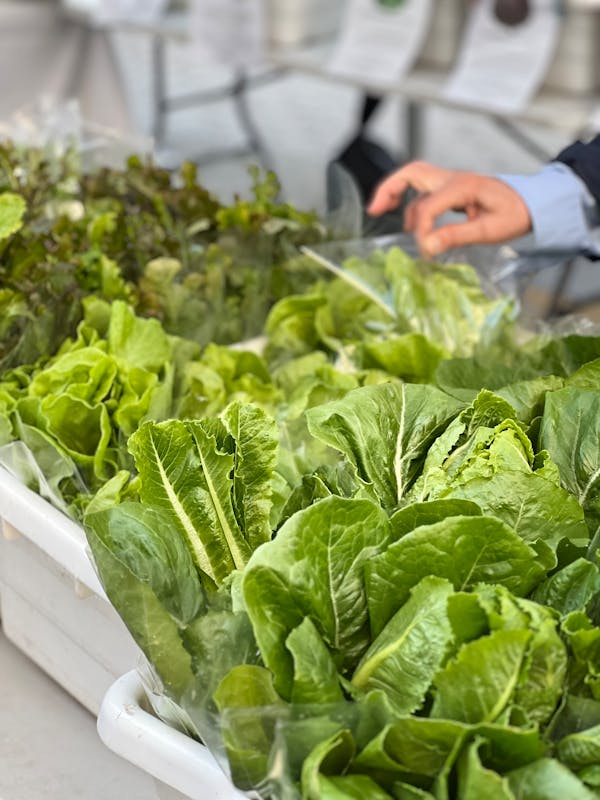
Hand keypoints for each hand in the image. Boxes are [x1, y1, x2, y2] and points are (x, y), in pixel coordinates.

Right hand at [367, 161, 531, 257]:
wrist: (533, 204)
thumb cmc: (516, 215)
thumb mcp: (489, 230)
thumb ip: (455, 236)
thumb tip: (426, 246)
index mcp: (462, 186)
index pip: (428, 205)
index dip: (421, 229)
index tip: (424, 250)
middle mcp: (452, 179)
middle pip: (411, 172)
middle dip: (389, 189)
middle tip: (374, 210)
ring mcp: (451, 182)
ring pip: (414, 178)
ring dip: (396, 193)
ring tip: (382, 213)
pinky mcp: (451, 190)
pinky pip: (423, 190)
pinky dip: (409, 201)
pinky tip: (409, 221)